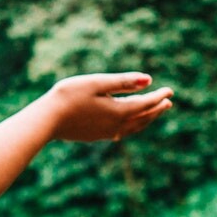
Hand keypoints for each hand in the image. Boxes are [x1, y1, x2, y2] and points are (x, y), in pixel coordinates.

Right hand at [42, 72, 174, 142]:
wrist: (46, 120)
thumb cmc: (68, 96)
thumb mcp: (97, 83)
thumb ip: (123, 82)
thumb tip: (149, 80)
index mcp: (119, 111)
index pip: (145, 103)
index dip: (159, 96)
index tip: (170, 90)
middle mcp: (116, 125)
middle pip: (143, 117)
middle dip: (156, 109)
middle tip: (167, 102)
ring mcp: (105, 133)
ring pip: (133, 127)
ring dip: (146, 119)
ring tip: (153, 114)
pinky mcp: (95, 136)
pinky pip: (121, 133)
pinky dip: (131, 128)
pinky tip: (126, 127)